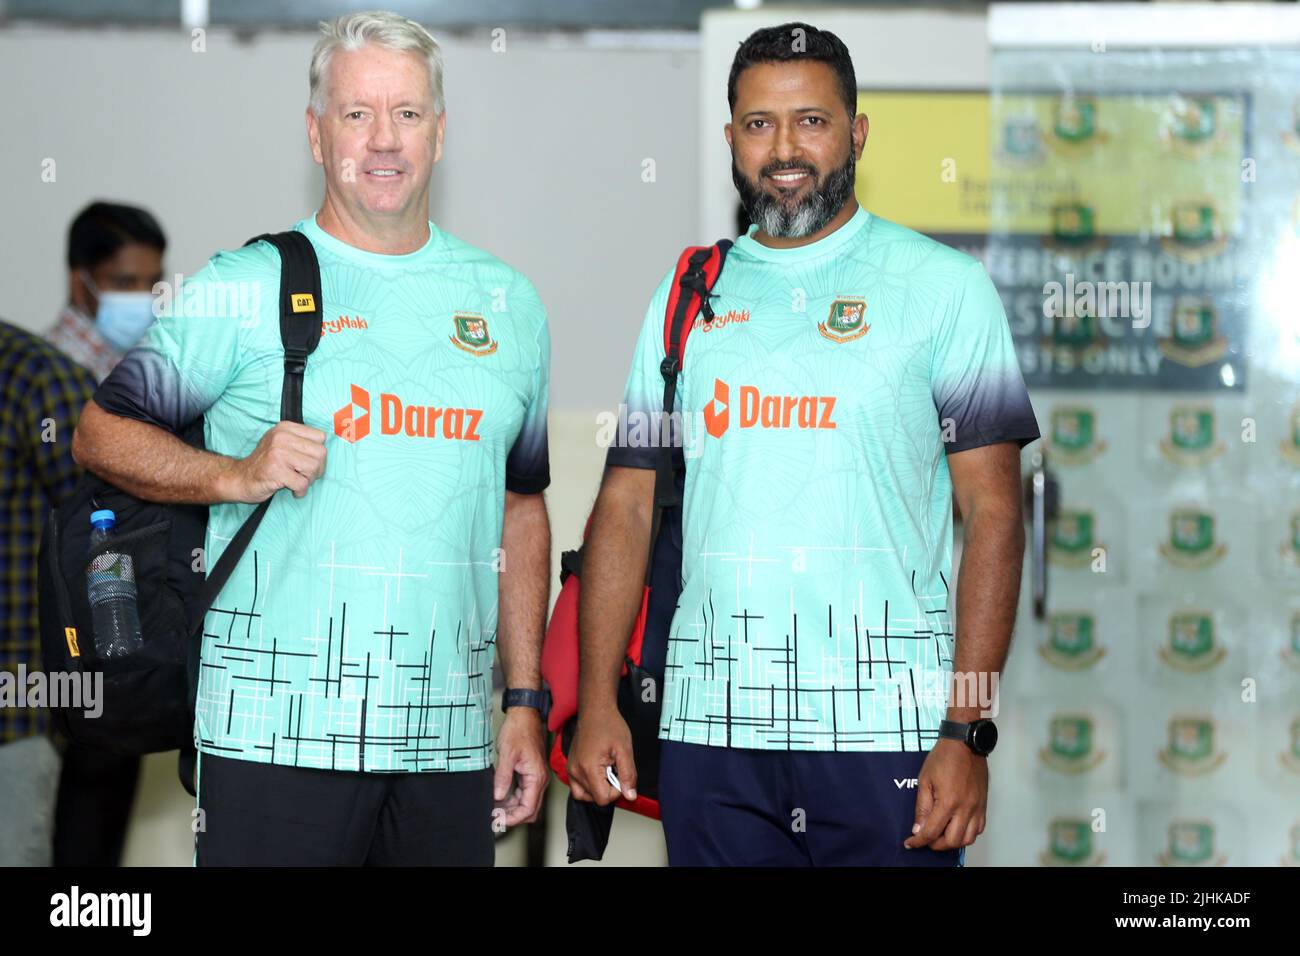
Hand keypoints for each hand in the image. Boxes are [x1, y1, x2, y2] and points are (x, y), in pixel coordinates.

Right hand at [224, 421, 326, 502]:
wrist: (240, 478)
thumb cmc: (266, 463)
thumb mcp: (281, 443)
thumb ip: (301, 441)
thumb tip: (326, 448)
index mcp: (285, 428)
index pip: (320, 437)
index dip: (319, 453)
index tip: (309, 462)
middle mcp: (281, 437)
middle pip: (320, 453)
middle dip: (317, 469)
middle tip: (305, 476)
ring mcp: (277, 454)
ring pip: (313, 468)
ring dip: (308, 480)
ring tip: (298, 482)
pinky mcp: (275, 471)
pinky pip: (302, 483)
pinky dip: (300, 491)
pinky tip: (292, 490)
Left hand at [493, 706, 548, 827]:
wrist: (524, 715)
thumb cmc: (518, 730)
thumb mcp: (507, 754)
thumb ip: (502, 777)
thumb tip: (498, 796)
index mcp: (536, 776)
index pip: (528, 808)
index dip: (513, 818)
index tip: (499, 821)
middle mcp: (539, 779)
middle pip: (530, 810)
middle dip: (513, 817)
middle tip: (495, 818)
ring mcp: (536, 777)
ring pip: (527, 803)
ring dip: (512, 809)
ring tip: (494, 809)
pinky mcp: (531, 774)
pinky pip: (524, 794)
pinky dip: (513, 800)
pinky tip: (499, 799)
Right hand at [567, 705, 636, 805]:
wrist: (595, 710)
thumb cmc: (609, 725)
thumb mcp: (625, 750)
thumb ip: (628, 775)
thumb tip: (630, 796)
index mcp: (588, 768)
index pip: (602, 799)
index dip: (616, 791)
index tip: (620, 774)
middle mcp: (575, 771)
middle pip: (594, 798)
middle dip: (607, 788)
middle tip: (613, 768)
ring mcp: (571, 769)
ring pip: (585, 795)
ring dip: (598, 788)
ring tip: (606, 770)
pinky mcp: (570, 767)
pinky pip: (578, 787)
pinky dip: (589, 785)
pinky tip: (598, 771)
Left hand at [904, 738, 987, 851]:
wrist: (965, 743)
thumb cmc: (945, 757)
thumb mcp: (925, 780)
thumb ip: (922, 807)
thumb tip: (918, 828)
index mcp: (948, 801)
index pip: (932, 831)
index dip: (919, 841)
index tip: (911, 843)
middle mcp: (966, 808)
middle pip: (952, 841)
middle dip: (936, 845)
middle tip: (926, 839)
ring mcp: (977, 807)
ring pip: (968, 839)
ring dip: (953, 842)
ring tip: (941, 834)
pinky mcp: (983, 805)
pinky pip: (979, 829)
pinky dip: (967, 834)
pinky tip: (957, 827)